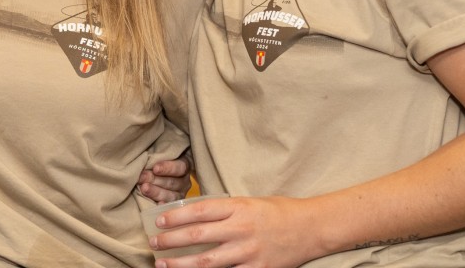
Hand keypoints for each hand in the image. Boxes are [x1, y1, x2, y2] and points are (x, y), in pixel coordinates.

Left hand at [139, 156, 192, 202]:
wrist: (158, 173)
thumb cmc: (158, 159)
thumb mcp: (160, 153)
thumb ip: (157, 155)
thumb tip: (147, 157)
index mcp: (185, 165)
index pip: (180, 167)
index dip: (167, 168)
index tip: (155, 168)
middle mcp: (185, 181)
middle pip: (172, 182)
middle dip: (155, 179)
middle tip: (142, 177)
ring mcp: (181, 194)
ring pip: (171, 196)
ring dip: (155, 192)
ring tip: (143, 188)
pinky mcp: (173, 204)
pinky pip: (169, 206)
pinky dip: (163, 206)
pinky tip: (156, 204)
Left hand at [149, 195, 325, 267]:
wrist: (311, 228)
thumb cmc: (278, 212)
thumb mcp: (249, 202)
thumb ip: (224, 210)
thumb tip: (194, 216)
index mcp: (237, 207)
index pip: (198, 210)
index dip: (175, 216)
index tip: (158, 220)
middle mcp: (240, 229)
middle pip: (197, 236)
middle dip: (171, 241)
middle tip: (153, 244)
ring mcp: (249, 252)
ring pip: (207, 261)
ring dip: (181, 264)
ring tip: (163, 264)